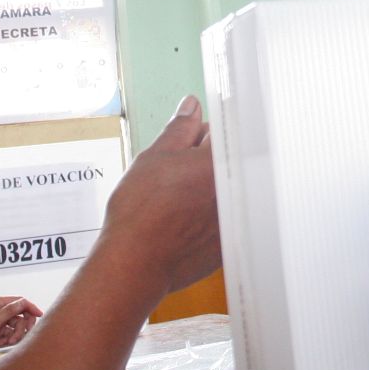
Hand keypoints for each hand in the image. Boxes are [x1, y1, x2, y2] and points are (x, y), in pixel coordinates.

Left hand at [0, 295, 42, 355]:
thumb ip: (11, 310)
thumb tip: (26, 302)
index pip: (20, 302)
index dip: (31, 308)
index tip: (40, 315)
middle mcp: (0, 311)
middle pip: (20, 315)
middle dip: (21, 327)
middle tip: (19, 336)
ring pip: (16, 326)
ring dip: (14, 335)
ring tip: (6, 342)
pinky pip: (10, 334)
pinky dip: (8, 339)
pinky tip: (0, 343)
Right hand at [106, 94, 221, 295]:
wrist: (134, 262)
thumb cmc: (140, 212)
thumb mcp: (154, 158)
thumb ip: (179, 129)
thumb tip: (191, 106)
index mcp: (218, 163)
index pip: (223, 132)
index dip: (202, 134)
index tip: (189, 142)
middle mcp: (234, 189)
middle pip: (228, 160)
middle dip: (207, 160)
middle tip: (178, 173)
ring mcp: (234, 217)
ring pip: (227, 189)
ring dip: (210, 187)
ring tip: (180, 199)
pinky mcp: (229, 241)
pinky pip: (225, 217)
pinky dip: (210, 214)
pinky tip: (186, 220)